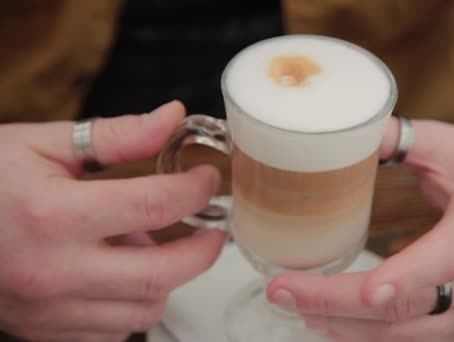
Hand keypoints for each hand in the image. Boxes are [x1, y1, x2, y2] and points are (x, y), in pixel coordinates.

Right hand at [0, 101, 225, 341]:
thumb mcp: (41, 145)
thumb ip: (114, 136)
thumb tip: (171, 119)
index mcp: (53, 214)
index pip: (153, 205)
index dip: (196, 190)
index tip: (207, 180)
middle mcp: (53, 270)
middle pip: (161, 273)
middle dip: (203, 250)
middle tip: (212, 228)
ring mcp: (49, 310)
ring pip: (144, 310)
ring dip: (166, 278)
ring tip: (152, 246)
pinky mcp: (46, 332)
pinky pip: (115, 331)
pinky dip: (132, 304)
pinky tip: (120, 274)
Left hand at [267, 118, 453, 340]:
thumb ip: (396, 138)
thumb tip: (336, 135)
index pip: (445, 259)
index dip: (403, 276)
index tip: (360, 288)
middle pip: (410, 307)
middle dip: (339, 305)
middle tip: (282, 290)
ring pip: (409, 335)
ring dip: (349, 328)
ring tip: (299, 308)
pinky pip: (418, 340)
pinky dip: (374, 337)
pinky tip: (336, 325)